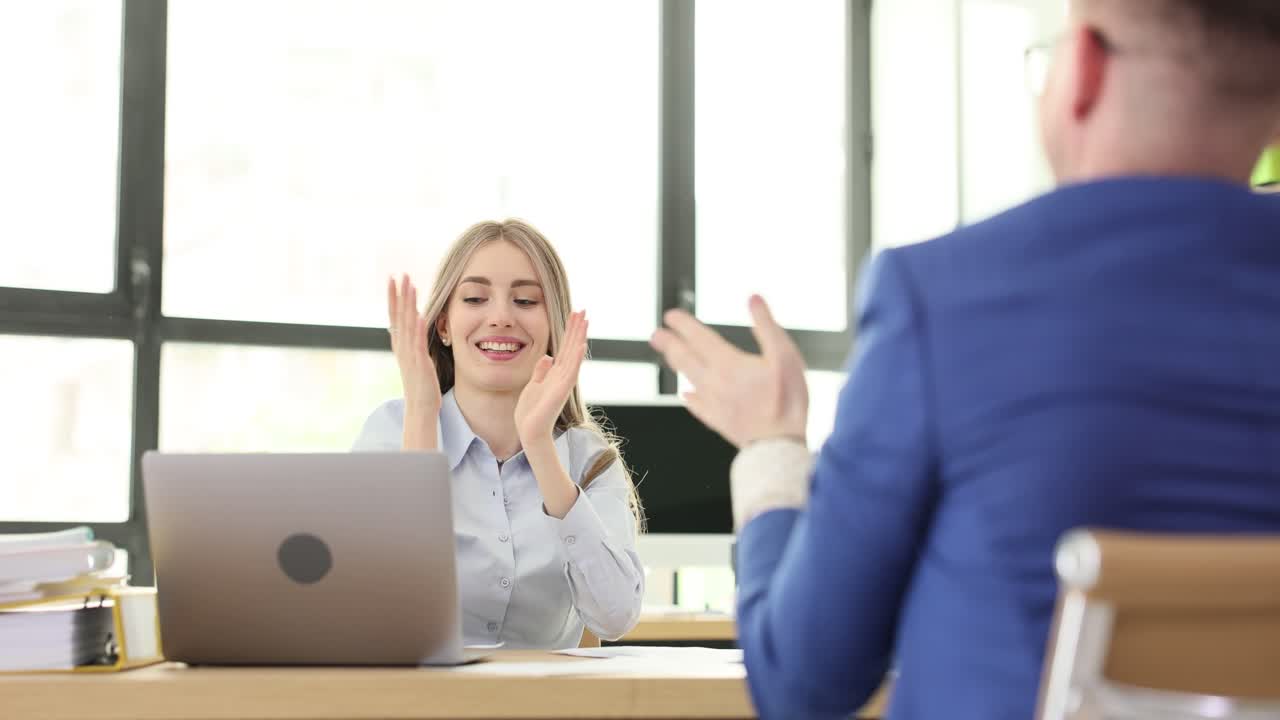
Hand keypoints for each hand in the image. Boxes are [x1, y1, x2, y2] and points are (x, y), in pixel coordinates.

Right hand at [388, 274, 442, 421]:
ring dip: (408, 304)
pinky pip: (417, 342)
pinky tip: (418, 314)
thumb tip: (405, 327)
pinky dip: (417, 328)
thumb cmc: (420, 383)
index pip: (394, 315)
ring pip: (407, 324)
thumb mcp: (413, 358)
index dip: (393, 297)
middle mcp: (402, 346)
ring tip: (410, 286)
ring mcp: (409, 354)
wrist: (420, 406)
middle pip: (398, 315)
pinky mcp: (419, 363)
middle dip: (399, 294)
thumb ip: (409, 342)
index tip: (393, 278)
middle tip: (400, 274)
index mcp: (400, 344)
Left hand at [515, 310, 587, 445]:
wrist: (530, 430)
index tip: (575, 314)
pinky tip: (581, 345)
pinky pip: (571, 371)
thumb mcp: (534, 385)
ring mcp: (564, 382)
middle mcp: (563, 375)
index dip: (570, 330)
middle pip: (571, 346)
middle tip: (584, 310)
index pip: (565, 346)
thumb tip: (548, 356)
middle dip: (577, 328)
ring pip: (574, 354)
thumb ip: (541, 370)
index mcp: (556, 373)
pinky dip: (576, 358)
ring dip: (579, 337)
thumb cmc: (531, 411)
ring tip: (585, 321)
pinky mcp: (561, 390)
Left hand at [650, 295, 808, 447]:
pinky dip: (689, 397)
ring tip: (668, 356)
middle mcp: (715, 383)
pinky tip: (686, 395)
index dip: (683, 325)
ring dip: (676, 365)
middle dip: (669, 344)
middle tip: (656, 334)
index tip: (671, 316)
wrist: (779, 445)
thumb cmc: (787, 401)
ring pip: (688, 380)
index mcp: (728, 364)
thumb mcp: (785, 356)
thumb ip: (767, 326)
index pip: (699, 338)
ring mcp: (714, 404)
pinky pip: (697, 406)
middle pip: (684, 359)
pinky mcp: (718, 422)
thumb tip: (753, 299)